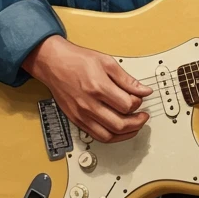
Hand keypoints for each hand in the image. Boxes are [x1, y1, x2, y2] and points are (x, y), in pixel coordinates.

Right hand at [22, 36, 152, 143]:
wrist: (54, 63)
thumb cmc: (77, 60)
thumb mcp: (107, 62)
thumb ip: (127, 79)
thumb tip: (144, 90)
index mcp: (98, 87)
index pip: (127, 105)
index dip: (138, 103)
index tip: (140, 98)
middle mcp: (89, 104)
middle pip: (120, 124)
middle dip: (137, 123)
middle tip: (143, 117)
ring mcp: (81, 115)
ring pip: (109, 135)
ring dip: (126, 134)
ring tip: (134, 126)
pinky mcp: (76, 120)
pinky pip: (96, 136)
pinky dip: (111, 137)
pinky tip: (118, 130)